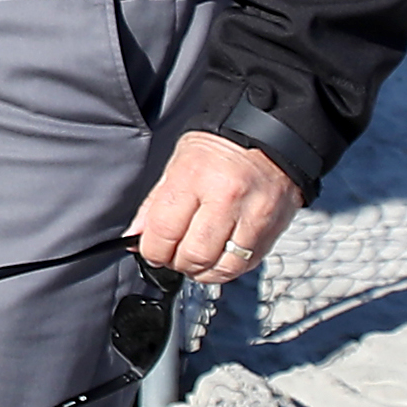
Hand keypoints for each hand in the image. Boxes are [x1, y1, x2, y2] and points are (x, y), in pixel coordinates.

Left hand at [130, 128, 303, 283]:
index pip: (164, 231)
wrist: (270, 135)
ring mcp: (253, 216)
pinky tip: (218, 257)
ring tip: (195, 260)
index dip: (152, 251)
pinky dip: (226, 269)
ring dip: (202, 271)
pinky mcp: (272, 230)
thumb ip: (154, 203)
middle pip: (193, 255)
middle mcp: (226, 198)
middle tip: (173, 256)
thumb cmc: (220, 147)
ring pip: (221, 267)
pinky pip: (245, 265)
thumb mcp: (178, 164)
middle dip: (176, 263)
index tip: (151, 252)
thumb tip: (135, 236)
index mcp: (195, 177)